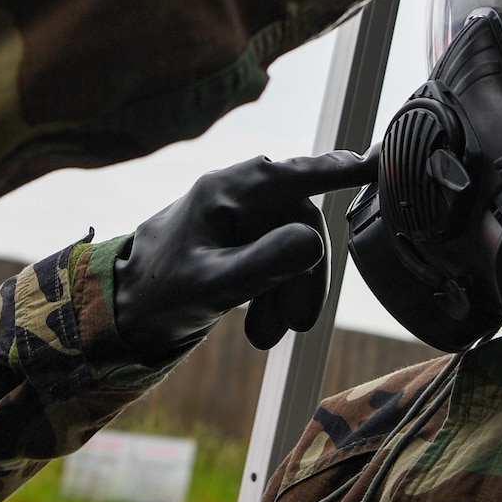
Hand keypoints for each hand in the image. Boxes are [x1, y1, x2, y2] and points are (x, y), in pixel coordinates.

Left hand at [112, 151, 375, 359]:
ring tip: (264, 338)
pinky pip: (275, 258)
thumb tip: (313, 241)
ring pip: (290, 245)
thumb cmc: (159, 293)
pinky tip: (258, 327)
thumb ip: (262, 264)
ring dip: (287, 293)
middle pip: (300, 222)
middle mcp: (237, 193)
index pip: (298, 174)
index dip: (341, 170)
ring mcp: (237, 215)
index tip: (380, 163)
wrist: (121, 311)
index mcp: (230, 191)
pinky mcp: (236, 237)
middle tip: (301, 326)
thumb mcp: (213, 285)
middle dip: (305, 276)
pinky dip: (274, 293)